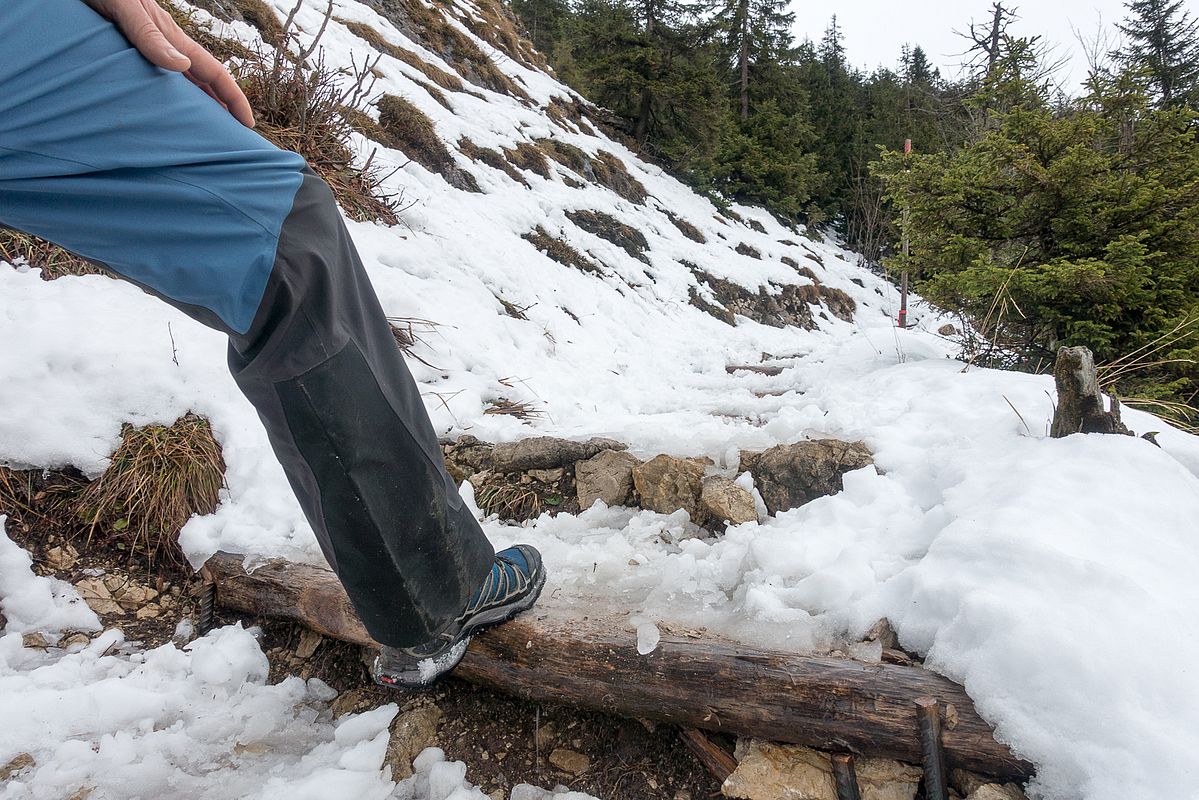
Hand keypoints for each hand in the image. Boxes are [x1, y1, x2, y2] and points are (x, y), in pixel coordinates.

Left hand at [83, 0, 254, 126]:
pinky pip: (161, 83)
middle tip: (232, 137)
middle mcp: (167, 47)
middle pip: (206, 82)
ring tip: (206, 132)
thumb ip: (150, 36)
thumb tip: (181, 65)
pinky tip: (167, 114)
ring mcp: (152, 50)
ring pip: (186, 84)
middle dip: (224, 107)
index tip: (247, 124)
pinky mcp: (133, 54)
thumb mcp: (125, 9)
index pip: (215, 73)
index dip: (235, 98)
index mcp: (172, 39)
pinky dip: (172, 101)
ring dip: (200, 106)